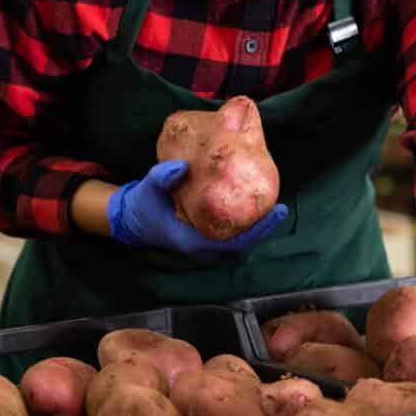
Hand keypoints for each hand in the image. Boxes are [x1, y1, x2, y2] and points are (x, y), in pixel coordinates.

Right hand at [106, 161, 288, 257]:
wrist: (134, 219)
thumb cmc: (144, 204)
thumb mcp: (149, 188)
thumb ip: (162, 177)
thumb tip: (182, 166)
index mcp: (193, 241)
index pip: (235, 241)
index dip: (259, 229)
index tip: (277, 212)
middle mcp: (204, 249)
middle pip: (244, 243)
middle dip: (264, 227)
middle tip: (280, 207)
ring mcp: (207, 247)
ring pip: (240, 240)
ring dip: (256, 226)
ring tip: (270, 203)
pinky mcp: (208, 239)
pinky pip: (233, 234)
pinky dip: (246, 223)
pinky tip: (254, 204)